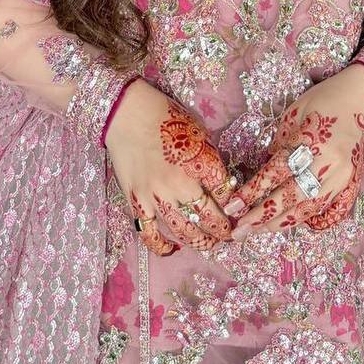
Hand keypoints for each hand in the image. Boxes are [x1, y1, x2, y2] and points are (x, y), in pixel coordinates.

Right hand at [103, 78, 237, 256]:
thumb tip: (219, 181)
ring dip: (201, 241)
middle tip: (228, 233)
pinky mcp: (137, 203)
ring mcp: (157, 197)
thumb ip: (209, 158)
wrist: (127, 114)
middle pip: (210, 218)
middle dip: (223, 229)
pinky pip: (150, 233)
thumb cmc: (164, 116)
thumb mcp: (197, 131)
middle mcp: (181, 184)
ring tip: (209, 243)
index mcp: (200, 162)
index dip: (234, 201)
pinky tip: (172, 249)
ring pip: (184, 231)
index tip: (236, 206)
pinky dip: (162, 247)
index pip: (226, 192)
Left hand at [223, 64, 363, 235]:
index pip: (275, 174)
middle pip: (290, 198)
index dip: (252, 193)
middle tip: (238, 231)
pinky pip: (326, 209)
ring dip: (281, 223)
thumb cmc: (324, 99)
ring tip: (258, 231)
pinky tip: (289, 223)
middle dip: (261, 216)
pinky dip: (306, 219)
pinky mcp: (350, 184)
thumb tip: (265, 168)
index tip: (232, 207)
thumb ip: (280, 142)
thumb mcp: (294, 113)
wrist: (362, 97)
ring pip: (307, 209)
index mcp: (311, 143)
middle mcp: (328, 165)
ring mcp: (342, 178)